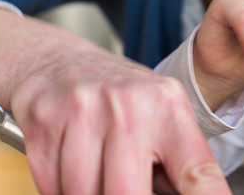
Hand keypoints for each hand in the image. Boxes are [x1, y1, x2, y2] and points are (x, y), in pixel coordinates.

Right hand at [0, 9, 230, 194]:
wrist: (60, 62)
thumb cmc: (120, 99)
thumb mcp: (163, 116)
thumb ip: (179, 164)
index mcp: (168, 108)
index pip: (198, 173)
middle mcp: (128, 106)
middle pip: (127, 193)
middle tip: (129, 187)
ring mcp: (83, 112)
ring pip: (83, 194)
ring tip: (99, 178)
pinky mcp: (44, 122)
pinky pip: (52, 186)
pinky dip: (61, 190)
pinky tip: (71, 171)